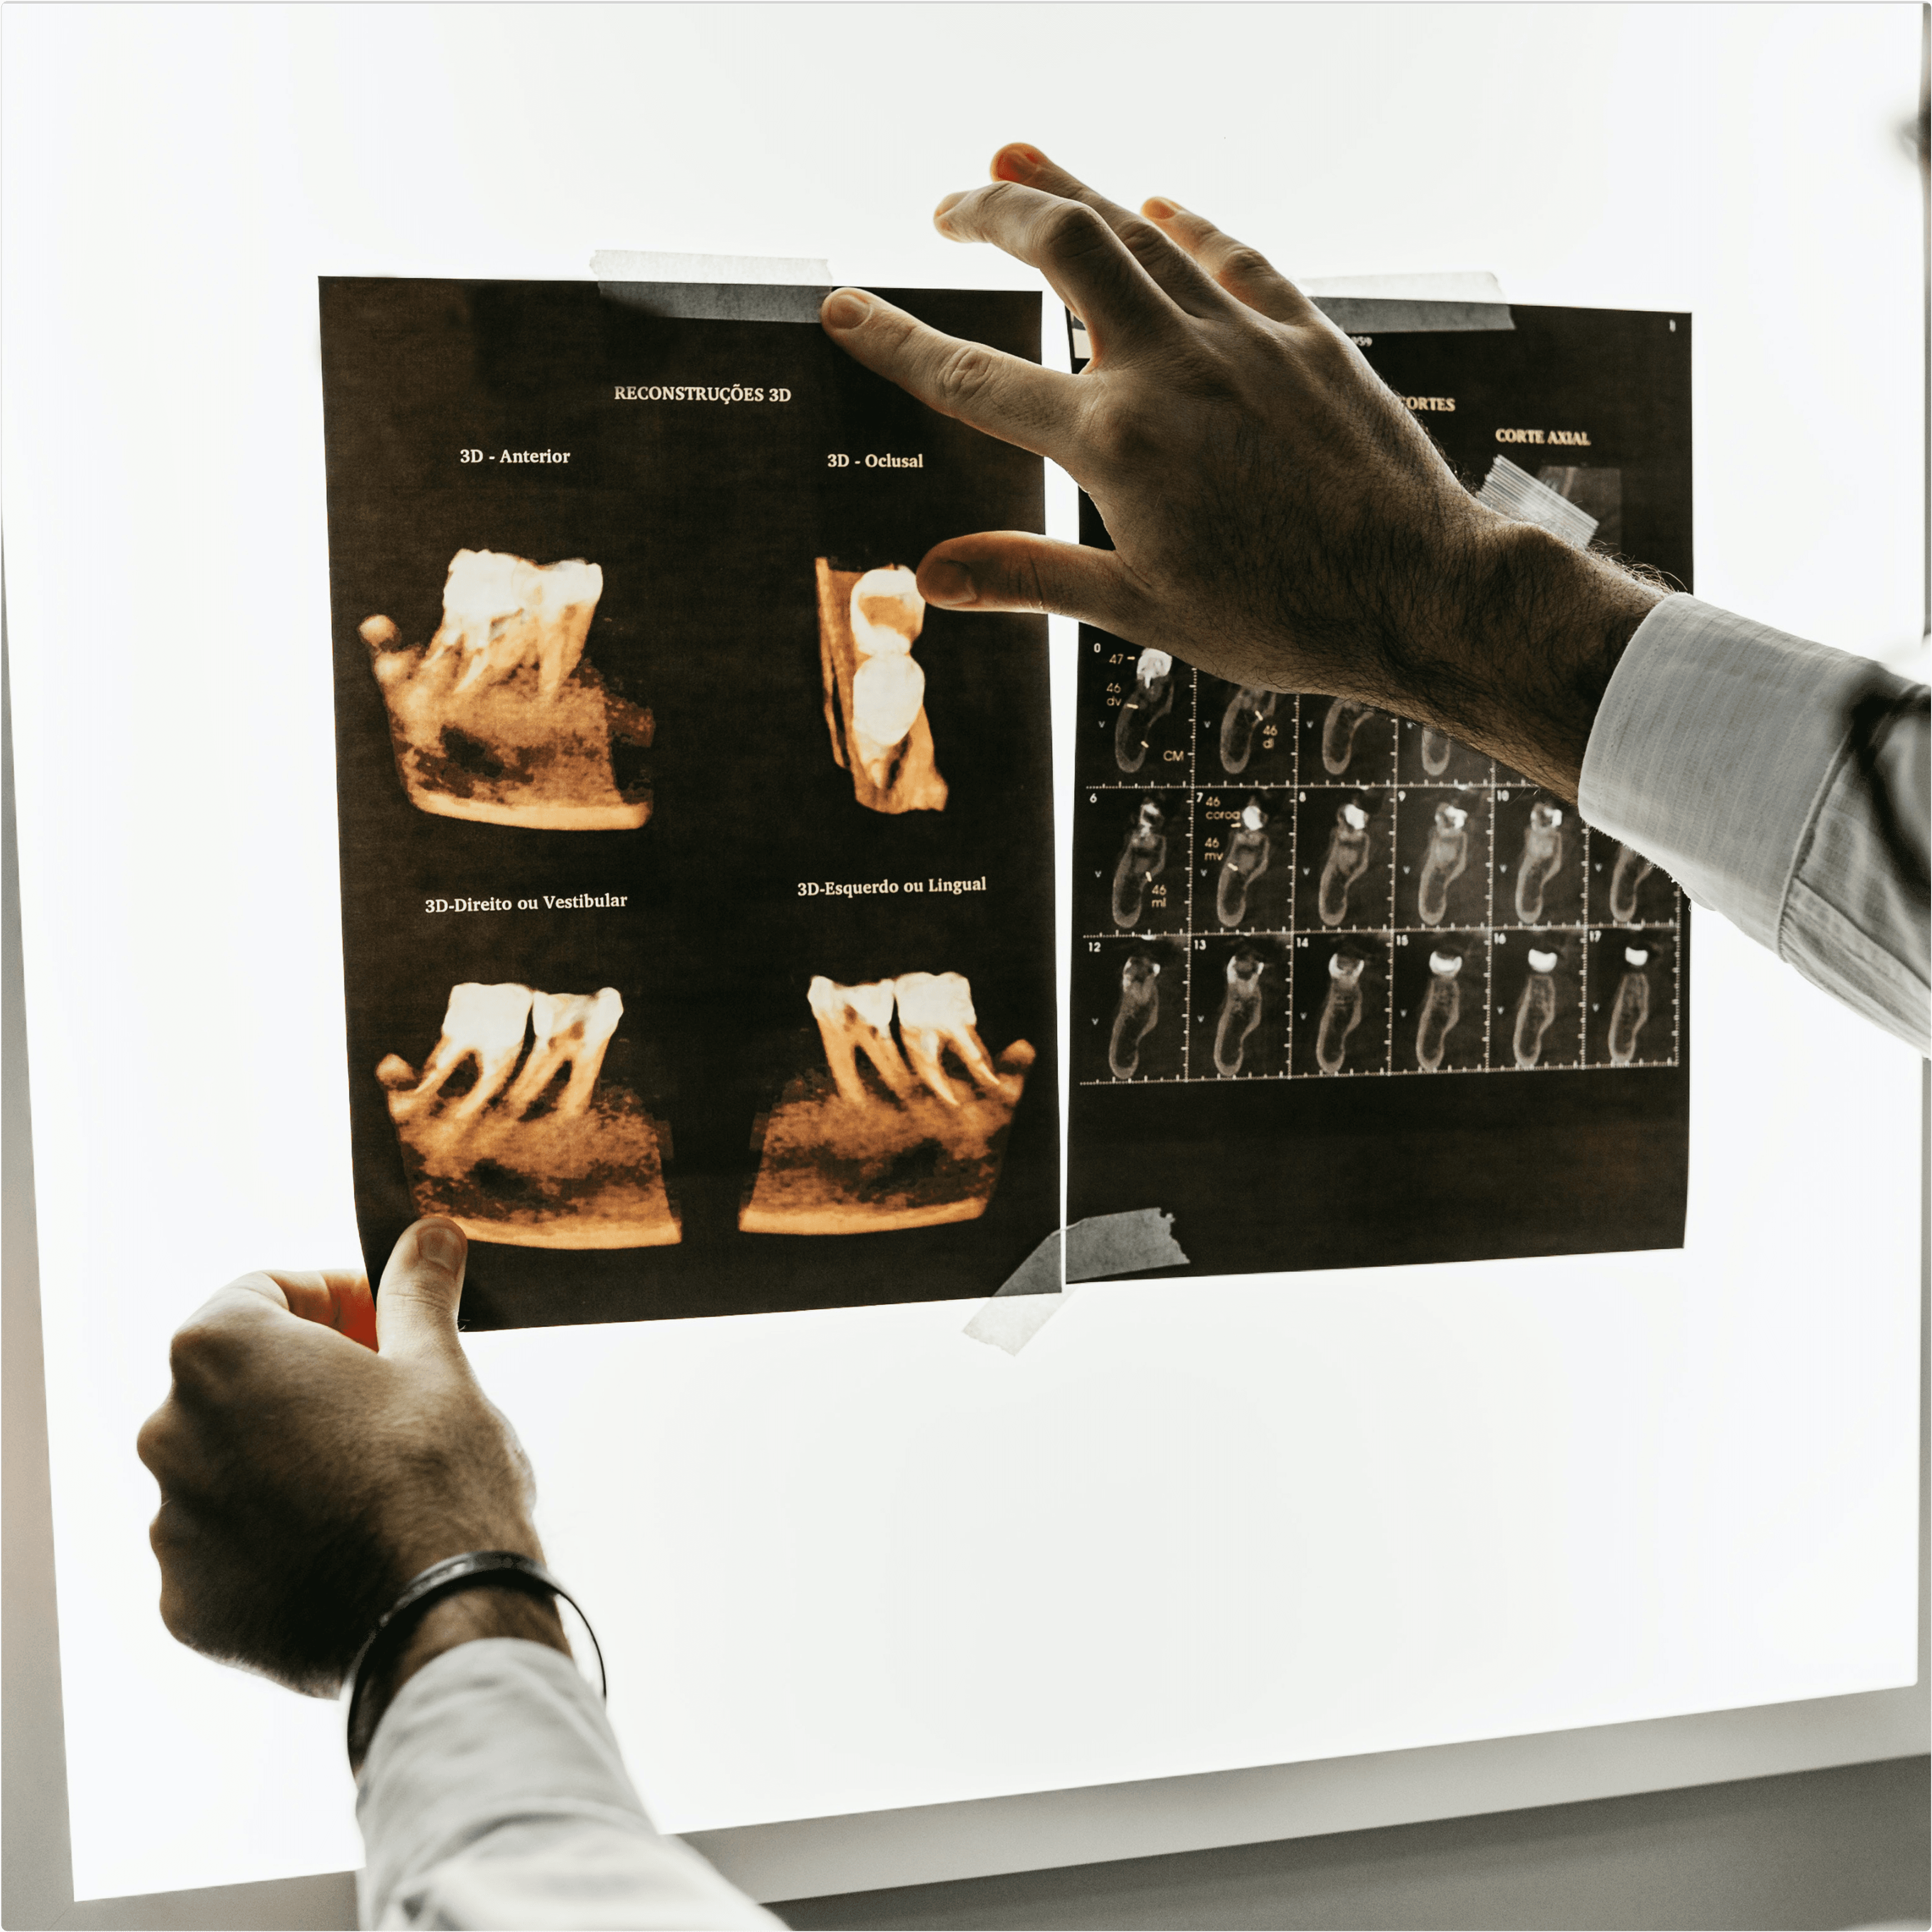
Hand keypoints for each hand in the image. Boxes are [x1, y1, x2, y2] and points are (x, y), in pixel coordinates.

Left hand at [137, 1219, 561, 1706]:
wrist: (441, 1622)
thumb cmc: (438, 1478)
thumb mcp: (439, 1364)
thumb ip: (416, 1292)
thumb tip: (430, 1233)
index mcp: (220, 1352)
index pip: (264, 1292)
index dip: (337, 1300)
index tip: (389, 1327)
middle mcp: (169, 1433)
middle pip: (241, 1381)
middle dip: (310, 1381)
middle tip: (392, 1401)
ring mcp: (171, 1526)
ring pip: (232, 1466)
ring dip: (289, 1459)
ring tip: (374, 1483)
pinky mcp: (187, 1604)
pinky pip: (227, 1548)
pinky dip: (275, 1538)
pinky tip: (345, 1546)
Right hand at [820, 144, 1662, 797]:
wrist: (1422, 596)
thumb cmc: (1282, 621)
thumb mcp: (1141, 611)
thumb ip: (1029, 577)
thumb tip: (928, 576)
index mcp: (1115, 446)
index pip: (975, 379)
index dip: (897, 342)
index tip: (843, 309)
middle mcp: (1170, 370)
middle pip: (1061, 247)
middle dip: (990, 212)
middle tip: (946, 205)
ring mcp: (1243, 341)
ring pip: (1141, 231)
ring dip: (1073, 189)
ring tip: (1017, 160)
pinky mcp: (1306, 336)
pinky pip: (1235, 256)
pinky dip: (1188, 225)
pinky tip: (1161, 205)